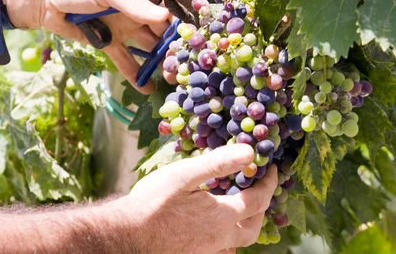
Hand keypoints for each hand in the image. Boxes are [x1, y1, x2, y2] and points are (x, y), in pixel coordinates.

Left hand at [2, 0, 169, 92]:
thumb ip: (136, 4)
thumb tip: (165, 17)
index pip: (167, 5)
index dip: (180, 21)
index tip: (193, 39)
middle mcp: (136, 8)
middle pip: (161, 29)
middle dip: (172, 46)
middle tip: (183, 64)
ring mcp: (124, 26)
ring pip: (147, 46)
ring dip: (158, 61)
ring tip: (170, 78)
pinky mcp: (109, 42)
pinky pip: (125, 59)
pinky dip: (135, 73)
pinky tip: (146, 87)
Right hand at [122, 144, 277, 253]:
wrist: (124, 237)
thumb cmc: (151, 203)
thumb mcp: (184, 174)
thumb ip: (218, 163)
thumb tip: (249, 152)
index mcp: (222, 217)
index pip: (258, 200)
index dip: (268, 182)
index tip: (270, 168)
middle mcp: (219, 239)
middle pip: (253, 228)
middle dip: (262, 208)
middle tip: (259, 189)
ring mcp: (206, 251)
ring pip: (237, 243)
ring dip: (245, 225)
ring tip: (239, 207)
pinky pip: (220, 250)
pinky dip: (226, 238)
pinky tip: (214, 227)